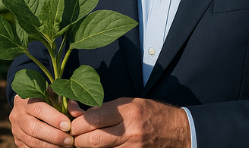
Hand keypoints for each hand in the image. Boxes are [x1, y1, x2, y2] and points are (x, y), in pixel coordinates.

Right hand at [10, 95, 73, 146]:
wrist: (27, 106)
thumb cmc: (45, 99)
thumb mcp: (55, 96)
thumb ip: (67, 103)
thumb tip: (78, 114)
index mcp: (25, 99)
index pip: (38, 109)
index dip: (53, 118)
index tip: (68, 125)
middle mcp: (18, 114)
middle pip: (33, 128)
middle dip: (54, 136)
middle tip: (69, 140)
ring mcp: (16, 129)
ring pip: (32, 141)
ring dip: (51, 146)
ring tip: (66, 146)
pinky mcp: (18, 141)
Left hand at [69, 97, 189, 146]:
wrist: (177, 132)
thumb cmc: (151, 113)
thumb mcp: (129, 104)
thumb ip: (103, 109)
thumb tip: (78, 114)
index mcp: (128, 113)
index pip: (93, 120)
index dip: (77, 124)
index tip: (71, 124)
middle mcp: (130, 132)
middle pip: (93, 140)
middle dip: (78, 139)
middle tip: (73, 137)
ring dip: (88, 147)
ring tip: (84, 141)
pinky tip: (99, 146)